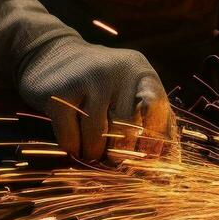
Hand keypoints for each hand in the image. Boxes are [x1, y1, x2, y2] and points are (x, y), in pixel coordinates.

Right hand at [18, 39, 175, 162]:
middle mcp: (117, 70)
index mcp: (140, 71)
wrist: (48, 54)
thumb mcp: (128, 88)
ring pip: (97, 137)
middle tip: (112, 162)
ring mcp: (87, 79)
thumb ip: (151, 118)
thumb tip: (170, 165)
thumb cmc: (99, 83)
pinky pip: (70, 138)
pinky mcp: (59, 92)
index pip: (157, 109)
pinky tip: (73, 143)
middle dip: (120, 153)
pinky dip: (73, 148)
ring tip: (91, 152)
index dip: (153, 139)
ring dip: (94, 154)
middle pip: (127, 128)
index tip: (145, 158)